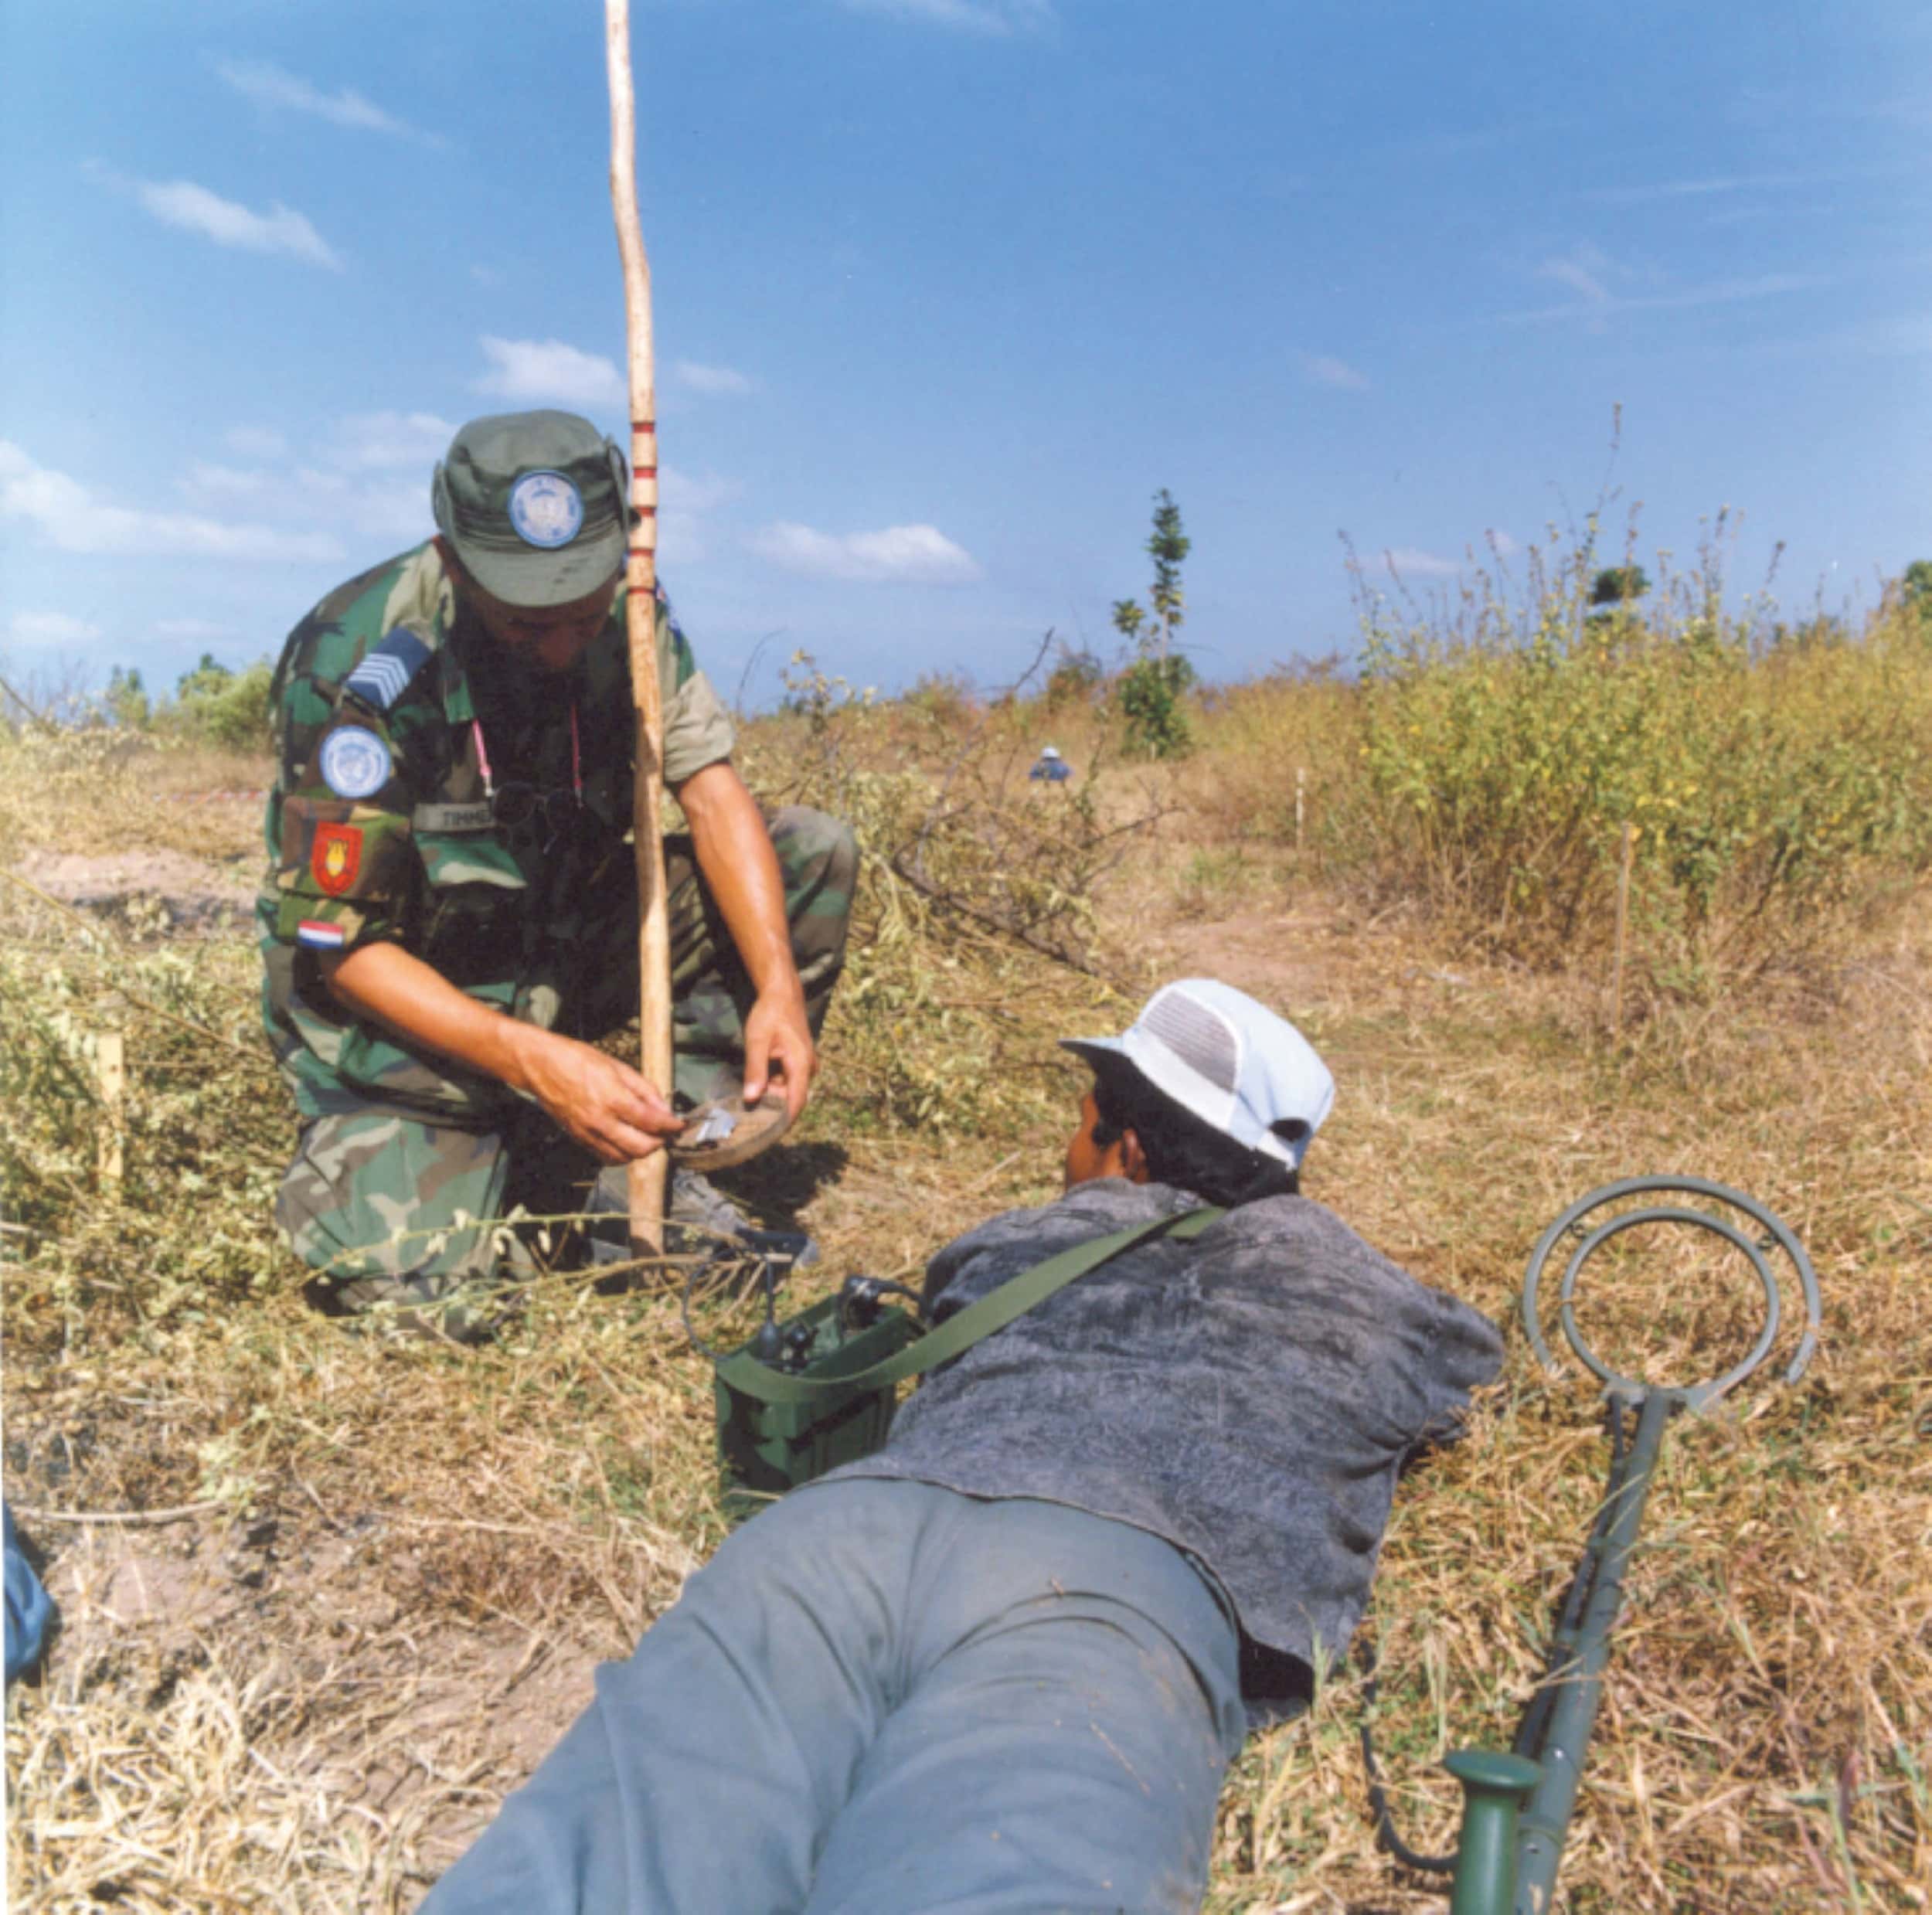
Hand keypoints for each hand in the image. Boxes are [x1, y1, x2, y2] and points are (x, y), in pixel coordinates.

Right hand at [516, 1029, 682, 1163]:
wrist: (540, 1066)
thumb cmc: (576, 1059)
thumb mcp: (617, 1066)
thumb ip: (644, 1089)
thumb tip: (664, 1107)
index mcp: (613, 1098)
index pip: (652, 1122)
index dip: (671, 1126)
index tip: (680, 1125)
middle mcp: (601, 1120)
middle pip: (641, 1147)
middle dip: (659, 1142)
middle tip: (666, 1133)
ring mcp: (588, 1133)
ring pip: (624, 1158)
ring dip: (641, 1151)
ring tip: (648, 1137)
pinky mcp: (578, 1139)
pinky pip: (605, 1157)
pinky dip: (621, 1155)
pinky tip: (627, 1142)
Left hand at [742, 984, 816, 1125]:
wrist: (782, 993)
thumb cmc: (770, 1015)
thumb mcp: (757, 1041)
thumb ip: (755, 1070)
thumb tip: (751, 1098)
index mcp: (801, 1066)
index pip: (796, 1103)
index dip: (783, 1122)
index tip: (766, 1136)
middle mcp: (808, 1069)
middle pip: (791, 1098)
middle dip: (772, 1109)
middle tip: (749, 1119)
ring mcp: (805, 1065)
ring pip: (788, 1090)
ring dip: (771, 1097)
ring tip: (750, 1106)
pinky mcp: (799, 1061)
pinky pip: (788, 1081)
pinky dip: (773, 1086)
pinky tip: (757, 1087)